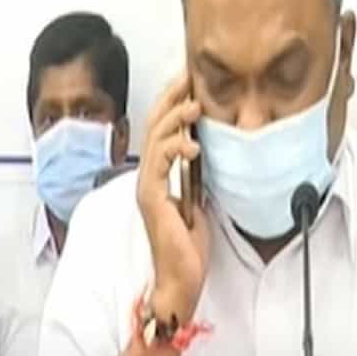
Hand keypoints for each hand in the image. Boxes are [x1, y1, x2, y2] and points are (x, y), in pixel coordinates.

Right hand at [137, 74, 208, 324]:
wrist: (180, 279)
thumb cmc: (189, 247)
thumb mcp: (201, 202)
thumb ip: (199, 177)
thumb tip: (209, 153)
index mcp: (160, 175)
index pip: (165, 129)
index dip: (176, 103)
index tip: (193, 82)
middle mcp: (149, 176)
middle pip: (155, 125)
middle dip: (172, 97)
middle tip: (190, 76)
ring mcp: (147, 187)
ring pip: (155, 139)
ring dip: (176, 118)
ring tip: (196, 105)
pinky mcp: (150, 199)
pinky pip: (158, 165)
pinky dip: (175, 149)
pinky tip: (193, 145)